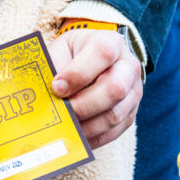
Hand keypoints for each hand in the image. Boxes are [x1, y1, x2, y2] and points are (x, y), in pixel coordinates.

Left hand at [47, 25, 141, 148]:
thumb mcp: (61, 50)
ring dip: (86, 125)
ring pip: (115, 115)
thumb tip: (46, 94)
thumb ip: (54, 66)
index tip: (57, 87)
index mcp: (111, 42)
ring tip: (65, 125)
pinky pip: (114, 132)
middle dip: (84, 104)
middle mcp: (128, 67)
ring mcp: (133, 92)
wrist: (90, 62)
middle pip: (115, 88)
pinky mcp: (130, 114)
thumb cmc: (72, 55)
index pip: (103, 53)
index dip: (79, 73)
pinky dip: (92, 136)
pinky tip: (74, 134)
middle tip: (62, 110)